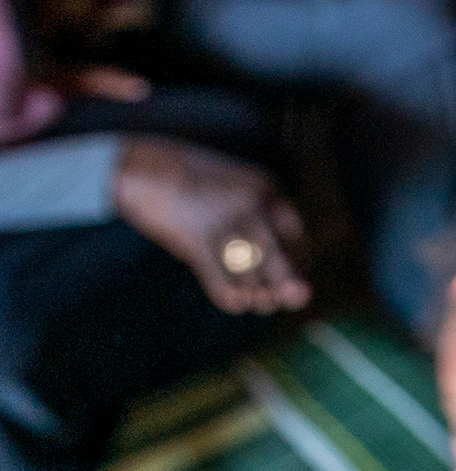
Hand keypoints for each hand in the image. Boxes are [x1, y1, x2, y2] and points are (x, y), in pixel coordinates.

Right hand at [112, 138, 310, 313]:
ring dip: (255, 292)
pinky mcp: (194, 237)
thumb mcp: (233, 188)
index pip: (295, 234)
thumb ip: (254, 213)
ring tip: (258, 304)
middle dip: (285, 282)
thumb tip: (270, 256)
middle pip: (278, 255)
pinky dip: (227, 293)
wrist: (142, 165)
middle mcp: (251, 204)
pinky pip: (218, 273)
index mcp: (266, 190)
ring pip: (249, 268)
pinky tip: (234, 304)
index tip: (296, 279)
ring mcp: (224, 220)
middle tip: (290, 300)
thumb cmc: (190, 180)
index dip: (298, 261)